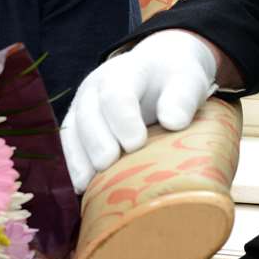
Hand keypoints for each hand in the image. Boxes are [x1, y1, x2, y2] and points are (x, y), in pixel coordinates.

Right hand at [59, 29, 217, 193]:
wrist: (159, 72)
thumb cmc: (173, 80)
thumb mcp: (188, 80)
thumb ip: (182, 97)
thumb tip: (173, 122)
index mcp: (125, 70)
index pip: (116, 92)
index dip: (123, 119)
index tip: (136, 144)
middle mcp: (96, 86)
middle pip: (89, 114)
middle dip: (97, 142)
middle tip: (109, 166)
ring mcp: (83, 106)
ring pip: (73, 131)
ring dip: (80, 159)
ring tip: (90, 185)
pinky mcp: (78, 127)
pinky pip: (69, 146)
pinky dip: (75, 167)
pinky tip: (83, 188)